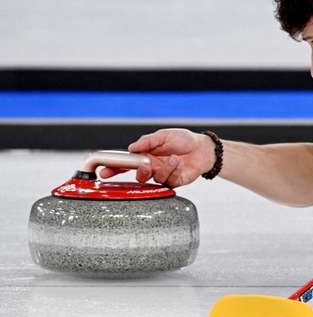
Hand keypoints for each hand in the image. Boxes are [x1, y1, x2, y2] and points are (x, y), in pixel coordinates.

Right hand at [98, 128, 215, 186]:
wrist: (204, 148)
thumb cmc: (184, 140)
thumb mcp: (164, 135)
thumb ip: (147, 142)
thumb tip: (131, 148)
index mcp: (146, 156)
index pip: (126, 164)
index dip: (114, 168)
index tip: (104, 171)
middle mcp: (152, 167)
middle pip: (137, 176)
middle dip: (137, 173)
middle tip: (143, 167)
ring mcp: (162, 175)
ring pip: (153, 178)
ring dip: (162, 168)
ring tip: (174, 158)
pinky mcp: (174, 182)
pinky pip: (168, 181)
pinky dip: (173, 171)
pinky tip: (179, 162)